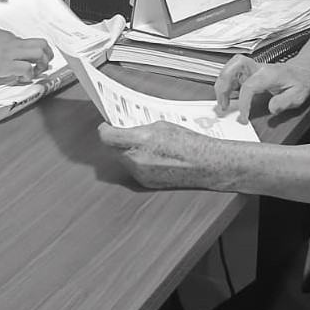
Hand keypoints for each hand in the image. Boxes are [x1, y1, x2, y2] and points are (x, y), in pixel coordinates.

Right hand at [0, 21, 52, 81]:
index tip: (34, 60)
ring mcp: (11, 54)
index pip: (30, 42)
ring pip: (39, 54)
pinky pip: (26, 69)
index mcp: (9, 37)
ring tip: (35, 73)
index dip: (35, 52)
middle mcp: (14, 44)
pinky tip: (21, 79)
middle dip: (47, 56)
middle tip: (42, 65)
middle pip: (42, 44)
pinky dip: (28, 76)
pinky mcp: (6, 65)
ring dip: (41, 66)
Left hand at [97, 121, 216, 189]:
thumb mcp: (161, 126)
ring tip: (143, 144)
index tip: (106, 125)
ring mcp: (140, 174)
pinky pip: (133, 170)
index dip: (104, 130)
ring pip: (122, 160)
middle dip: (116, 140)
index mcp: (140, 141)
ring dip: (126, 151)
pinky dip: (137, 162)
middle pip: (112, 149)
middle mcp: (136, 160)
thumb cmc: (188, 142)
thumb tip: (128, 129)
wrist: (205, 164)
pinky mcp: (146, 184)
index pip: (107, 137)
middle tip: (124, 132)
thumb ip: (140, 128)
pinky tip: (152, 156)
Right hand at [214, 55, 309, 123]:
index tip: (243, 117)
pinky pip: (232, 73)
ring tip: (222, 102)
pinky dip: (226, 84)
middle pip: (233, 66)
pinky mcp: (249, 72)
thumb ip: (284, 102)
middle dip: (223, 84)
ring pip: (230, 67)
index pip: (249, 86)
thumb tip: (271, 108)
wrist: (303, 71)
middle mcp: (258, 68)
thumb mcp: (298, 96)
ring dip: (221, 84)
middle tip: (223, 104)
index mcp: (269, 74)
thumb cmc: (300, 82)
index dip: (243, 103)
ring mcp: (252, 68)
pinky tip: (228, 96)